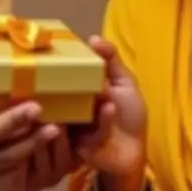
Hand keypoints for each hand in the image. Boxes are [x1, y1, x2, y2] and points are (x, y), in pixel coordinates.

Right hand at [67, 38, 146, 177]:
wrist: (133, 152)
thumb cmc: (130, 116)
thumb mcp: (124, 83)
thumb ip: (111, 61)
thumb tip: (93, 38)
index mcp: (79, 87)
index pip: (66, 71)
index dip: (62, 60)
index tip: (58, 49)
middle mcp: (71, 104)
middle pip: (61, 89)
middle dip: (66, 80)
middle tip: (71, 70)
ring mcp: (72, 125)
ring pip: (70, 110)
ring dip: (83, 100)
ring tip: (100, 92)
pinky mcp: (78, 144)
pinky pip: (86, 129)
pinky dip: (101, 119)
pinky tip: (110, 109)